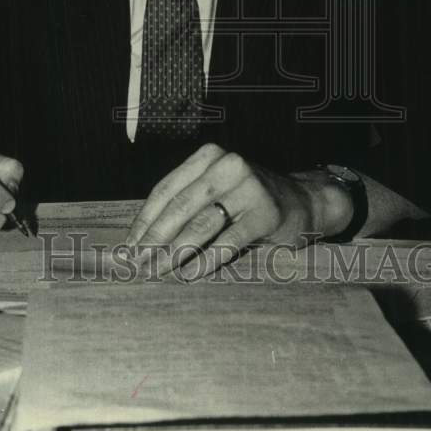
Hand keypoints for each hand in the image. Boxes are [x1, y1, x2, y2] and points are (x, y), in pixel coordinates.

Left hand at [125, 143, 352, 276]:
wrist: (303, 202)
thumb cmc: (247, 199)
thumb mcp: (216, 188)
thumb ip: (185, 202)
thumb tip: (140, 237)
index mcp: (208, 156)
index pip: (166, 189)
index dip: (144, 220)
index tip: (128, 246)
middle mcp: (227, 165)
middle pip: (179, 207)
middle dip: (154, 239)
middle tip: (137, 264)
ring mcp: (248, 188)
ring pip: (200, 225)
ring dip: (174, 252)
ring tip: (158, 271)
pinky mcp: (265, 214)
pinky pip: (226, 242)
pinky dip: (205, 261)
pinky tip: (189, 274)